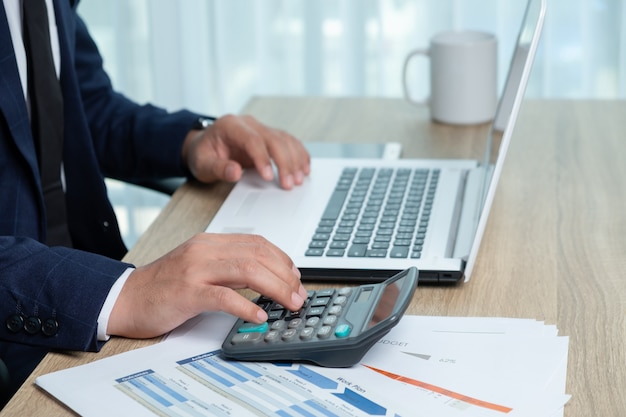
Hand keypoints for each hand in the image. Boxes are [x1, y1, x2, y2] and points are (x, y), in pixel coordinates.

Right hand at [107, 233, 307, 338]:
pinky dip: (247, 306)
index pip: (257, 243)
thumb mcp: (199, 266)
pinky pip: (225, 297)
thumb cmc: (163, 286)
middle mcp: (204, 250)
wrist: (124, 298)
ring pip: (248, 271)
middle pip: (258, 255)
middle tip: (299, 295)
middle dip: (286, 275)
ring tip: (290, 303)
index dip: (282, 259)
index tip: (296, 277)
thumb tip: (265, 278)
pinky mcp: (187, 292)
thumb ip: (228, 267)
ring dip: (276, 288)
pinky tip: (259, 316)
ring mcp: (195, 269)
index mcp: (209, 242)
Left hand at [182, 114, 310, 189]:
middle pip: (274, 139)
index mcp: (231, 126)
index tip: (268, 177)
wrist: (204, 145)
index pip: (252, 140)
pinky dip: (299, 154)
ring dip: (295, 159)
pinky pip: (288, 142)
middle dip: (284, 162)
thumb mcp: (203, 164)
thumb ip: (218, 168)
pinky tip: (304, 167)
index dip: (263, 158)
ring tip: (299, 179)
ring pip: (285, 139)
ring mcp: (260, 128)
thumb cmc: (203, 153)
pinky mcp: (269, 137)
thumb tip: (235, 172)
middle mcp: (249, 124)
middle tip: (289, 184)